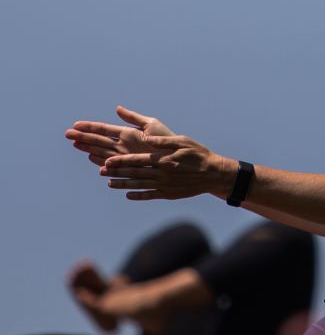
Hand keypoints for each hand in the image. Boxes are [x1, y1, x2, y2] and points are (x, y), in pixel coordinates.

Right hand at [66, 106, 175, 166]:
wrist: (178, 155)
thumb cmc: (166, 139)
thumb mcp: (151, 124)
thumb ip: (133, 117)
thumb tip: (116, 108)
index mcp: (127, 133)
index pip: (104, 129)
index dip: (90, 126)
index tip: (75, 124)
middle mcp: (123, 145)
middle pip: (99, 140)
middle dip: (84, 137)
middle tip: (67, 134)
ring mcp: (125, 156)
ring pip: (102, 152)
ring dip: (89, 148)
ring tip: (76, 144)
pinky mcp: (130, 166)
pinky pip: (113, 164)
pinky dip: (103, 161)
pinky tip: (94, 159)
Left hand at [100, 134, 235, 200]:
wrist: (213, 173)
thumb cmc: (198, 154)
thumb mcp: (182, 141)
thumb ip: (163, 141)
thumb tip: (147, 139)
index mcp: (162, 160)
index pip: (136, 160)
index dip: (121, 161)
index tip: (107, 161)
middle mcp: (160, 174)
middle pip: (134, 173)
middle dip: (116, 172)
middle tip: (101, 171)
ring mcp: (164, 185)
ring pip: (139, 185)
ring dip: (123, 184)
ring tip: (110, 183)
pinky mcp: (168, 194)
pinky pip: (149, 195)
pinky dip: (138, 195)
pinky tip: (128, 195)